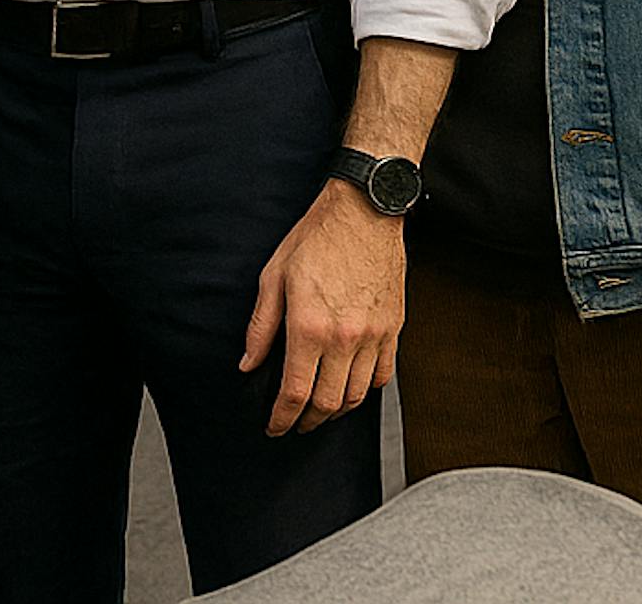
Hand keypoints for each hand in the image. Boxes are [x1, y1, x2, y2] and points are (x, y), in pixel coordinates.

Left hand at [240, 181, 404, 435]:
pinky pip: (382, 376)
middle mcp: (344, 339)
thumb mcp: (273, 276)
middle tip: (294, 423)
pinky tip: (349, 386)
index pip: (295, 392)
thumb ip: (261, 326)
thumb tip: (248, 362)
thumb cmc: (315, 238)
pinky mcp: (393, 330)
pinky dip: (364, 390)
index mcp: (309, 326)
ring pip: (356, 396)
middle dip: (307, 421)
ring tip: (319, 410)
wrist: (363, 214)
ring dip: (335, 411)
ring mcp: (373, 337)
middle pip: (327, 404)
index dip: (282, 417)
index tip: (274, 427)